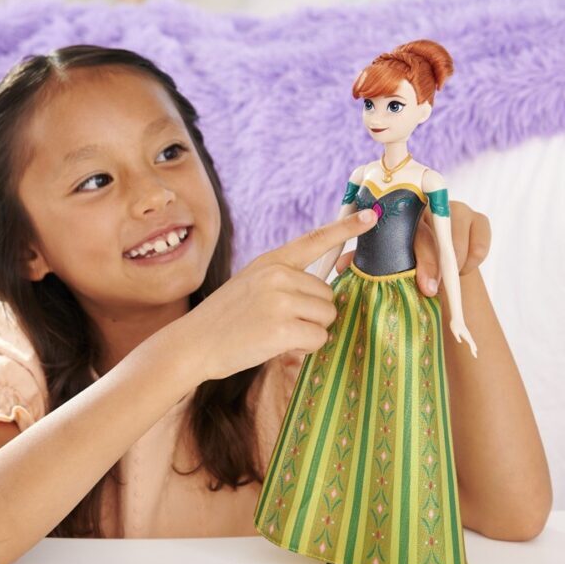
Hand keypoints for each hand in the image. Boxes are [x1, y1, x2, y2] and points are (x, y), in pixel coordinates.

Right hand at [183, 209, 376, 380]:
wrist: (193, 343)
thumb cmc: (225, 319)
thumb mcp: (252, 284)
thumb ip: (285, 279)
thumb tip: (327, 288)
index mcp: (271, 261)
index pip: (315, 240)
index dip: (346, 228)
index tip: (371, 216)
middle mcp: (278, 275)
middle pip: (328, 294)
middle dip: (313, 313)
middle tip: (280, 322)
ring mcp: (280, 300)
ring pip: (327, 316)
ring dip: (310, 331)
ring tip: (276, 333)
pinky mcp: (282, 328)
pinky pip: (318, 338)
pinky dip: (305, 348)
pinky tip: (277, 346)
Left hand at [333, 199, 489, 296]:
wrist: (439, 271)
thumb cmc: (405, 263)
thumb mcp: (386, 264)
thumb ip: (367, 261)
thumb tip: (341, 267)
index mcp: (403, 216)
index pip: (407, 225)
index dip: (415, 254)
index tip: (419, 281)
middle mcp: (428, 209)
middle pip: (433, 226)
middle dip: (433, 260)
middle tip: (430, 289)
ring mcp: (455, 211)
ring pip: (459, 224)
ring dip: (456, 255)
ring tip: (452, 278)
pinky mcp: (478, 221)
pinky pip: (482, 231)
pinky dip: (476, 251)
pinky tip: (466, 270)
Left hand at [450, 317, 477, 357]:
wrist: (456, 319)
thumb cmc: (454, 325)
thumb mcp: (454, 331)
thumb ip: (456, 336)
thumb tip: (460, 341)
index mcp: (466, 335)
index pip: (470, 343)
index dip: (472, 348)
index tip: (474, 352)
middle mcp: (468, 335)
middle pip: (472, 344)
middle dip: (473, 350)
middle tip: (475, 356)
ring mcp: (468, 335)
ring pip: (472, 342)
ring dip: (473, 348)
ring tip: (474, 353)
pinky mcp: (466, 334)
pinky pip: (470, 341)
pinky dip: (472, 345)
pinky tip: (472, 348)